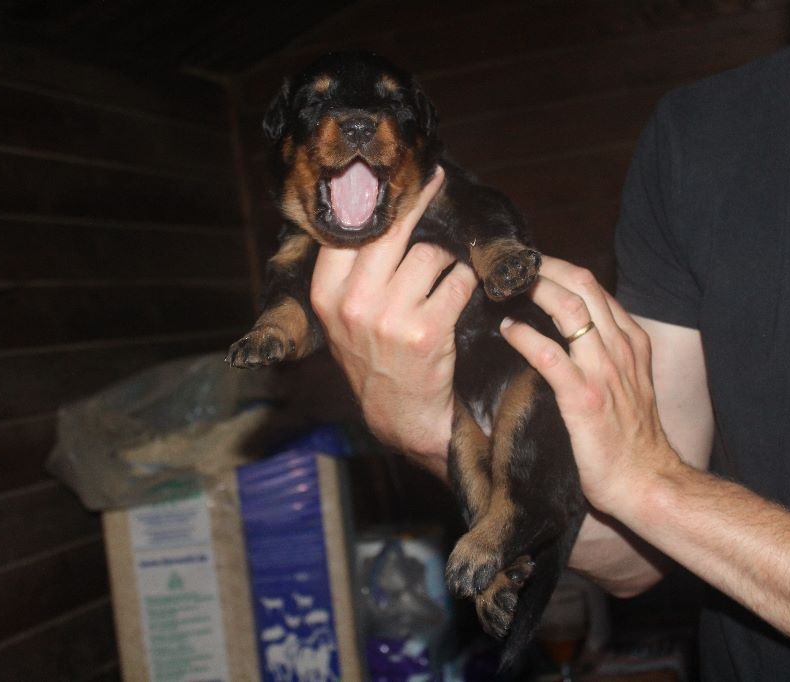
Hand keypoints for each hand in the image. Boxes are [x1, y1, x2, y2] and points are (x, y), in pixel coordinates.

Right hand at [310, 167, 477, 476]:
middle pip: (391, 231)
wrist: (400, 417)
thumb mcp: (343, 316)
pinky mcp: (427, 331)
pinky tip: (458, 299)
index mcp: (325, 293)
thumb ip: (351, 270)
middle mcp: (352, 303)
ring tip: (441, 280)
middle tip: (436, 178)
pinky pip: (457, 282)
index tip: (397, 171)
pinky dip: (464, 284)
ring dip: (445, 262)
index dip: (375, 197)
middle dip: (419, 200)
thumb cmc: (375, 357)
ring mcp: (389, 318)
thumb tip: (372, 206)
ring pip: (431, 255)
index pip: (348, 228)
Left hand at [499, 257, 680, 515]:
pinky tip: (506, 330)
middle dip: (542, 266)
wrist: (647, 482)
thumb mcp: (628, 382)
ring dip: (532, 290)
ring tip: (503, 285)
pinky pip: (549, 356)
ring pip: (568, 309)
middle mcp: (620, 347)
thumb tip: (567, 329)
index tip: (526, 264)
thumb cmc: (630, 438)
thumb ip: (605, 352)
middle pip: (581, 285)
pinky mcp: (584, 398)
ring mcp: (604, 371)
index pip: (593, 287)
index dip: (557, 268)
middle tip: (508, 263)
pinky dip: (525, 337)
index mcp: (631, 340)